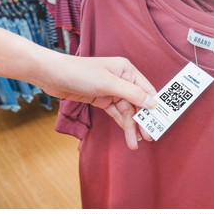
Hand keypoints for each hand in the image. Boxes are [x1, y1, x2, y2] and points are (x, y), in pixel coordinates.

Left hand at [39, 56, 156, 149]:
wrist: (52, 76)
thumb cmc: (80, 73)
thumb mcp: (108, 83)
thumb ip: (131, 93)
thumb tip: (152, 103)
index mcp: (126, 70)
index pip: (146, 90)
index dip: (154, 106)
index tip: (161, 121)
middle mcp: (122, 79)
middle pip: (137, 103)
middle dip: (142, 120)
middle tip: (149, 137)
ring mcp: (112, 90)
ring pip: (127, 111)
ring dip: (131, 126)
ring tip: (135, 142)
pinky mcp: (102, 99)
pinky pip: (116, 113)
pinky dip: (122, 124)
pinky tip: (128, 135)